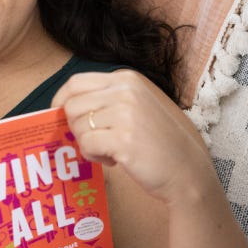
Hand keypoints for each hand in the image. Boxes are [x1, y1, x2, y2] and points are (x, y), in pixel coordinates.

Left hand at [50, 71, 211, 203]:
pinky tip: (113, 161)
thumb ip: (108, 99)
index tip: (61, 117)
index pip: (76, 82)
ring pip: (77, 126)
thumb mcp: (138, 105)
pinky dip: (94, 156)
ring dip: (86, 144)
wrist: (187, 170)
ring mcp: (124, 113)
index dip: (61, 101)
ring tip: (109, 152)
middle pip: (72, 105)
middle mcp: (125, 90)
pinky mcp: (123, 139)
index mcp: (127, 78)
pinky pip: (87, 145)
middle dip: (76, 127)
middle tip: (95, 142)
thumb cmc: (160, 141)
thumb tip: (66, 106)